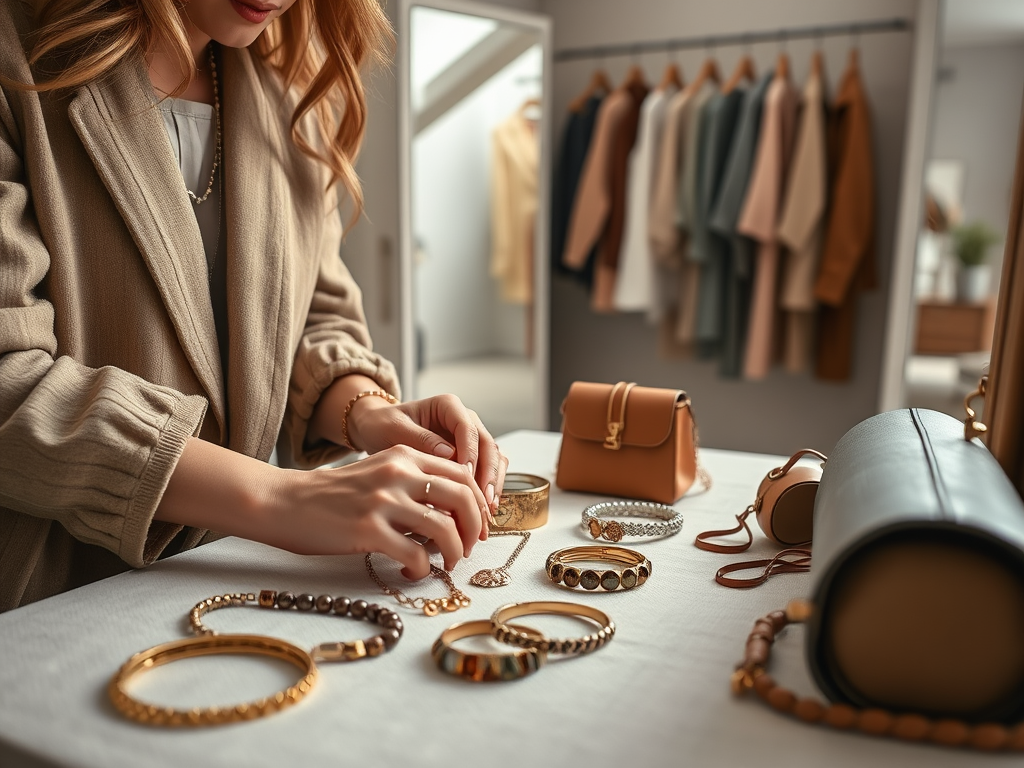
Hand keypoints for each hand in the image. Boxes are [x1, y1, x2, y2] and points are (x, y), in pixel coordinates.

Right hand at [264, 445, 483, 578]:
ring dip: (454, 553)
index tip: (477, 524)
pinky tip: (412, 573)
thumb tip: (454, 509)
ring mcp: (383, 501)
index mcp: (404, 456)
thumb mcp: (378, 471)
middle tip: (468, 548)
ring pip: (444, 529)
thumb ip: (413, 480)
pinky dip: (422, 570)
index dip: (478, 502)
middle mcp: (398, 473)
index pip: (462, 474)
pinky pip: (416, 556)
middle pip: (463, 499)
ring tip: (446, 564)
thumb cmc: (333, 494)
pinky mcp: (368, 531)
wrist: (284, 502)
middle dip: (474, 529)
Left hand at [347, 393, 508, 533]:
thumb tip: (450, 454)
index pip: (467, 428)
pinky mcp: (470, 456)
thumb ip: (421, 439)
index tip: (465, 476)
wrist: (378, 429)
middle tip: (483, 501)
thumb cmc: (383, 425)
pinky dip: (488, 488)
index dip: (470, 453)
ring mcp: (470, 439)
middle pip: (487, 445)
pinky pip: (487, 470)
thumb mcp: (395, 429)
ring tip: (487, 510)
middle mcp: (465, 420)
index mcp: (448, 406)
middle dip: (488, 474)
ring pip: (493, 458)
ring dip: (492, 484)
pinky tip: (483, 508)